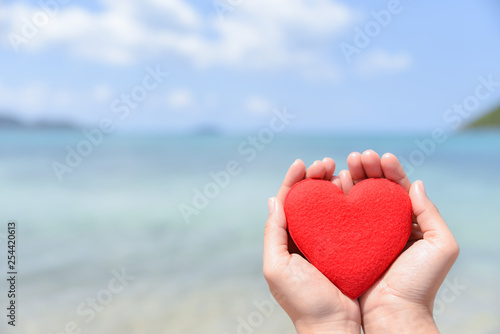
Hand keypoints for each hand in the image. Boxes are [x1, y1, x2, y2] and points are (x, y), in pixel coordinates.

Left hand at [263, 158, 360, 333]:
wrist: (335, 327)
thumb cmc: (304, 301)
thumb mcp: (277, 268)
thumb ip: (273, 234)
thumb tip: (274, 200)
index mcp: (286, 241)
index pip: (287, 202)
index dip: (294, 180)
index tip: (303, 163)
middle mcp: (305, 239)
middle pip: (308, 199)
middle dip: (314, 177)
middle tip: (326, 163)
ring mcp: (327, 243)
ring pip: (328, 205)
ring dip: (332, 184)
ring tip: (341, 169)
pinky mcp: (348, 248)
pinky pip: (347, 219)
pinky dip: (350, 201)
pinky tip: (355, 189)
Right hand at [340, 150, 459, 333]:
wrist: (393, 313)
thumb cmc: (419, 283)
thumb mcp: (440, 246)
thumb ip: (431, 213)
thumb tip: (416, 184)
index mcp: (409, 224)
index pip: (399, 189)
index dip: (390, 170)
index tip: (381, 157)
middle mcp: (387, 226)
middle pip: (377, 189)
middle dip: (368, 169)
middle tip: (358, 156)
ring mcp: (366, 233)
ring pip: (358, 198)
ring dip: (353, 177)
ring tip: (346, 164)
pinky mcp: (348, 242)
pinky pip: (343, 215)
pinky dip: (339, 198)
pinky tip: (335, 184)